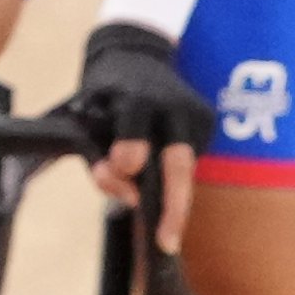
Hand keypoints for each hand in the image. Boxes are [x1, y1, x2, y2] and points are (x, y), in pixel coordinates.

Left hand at [70, 20, 212, 248]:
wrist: (135, 52)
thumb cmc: (104, 96)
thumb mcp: (88, 120)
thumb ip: (99, 160)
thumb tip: (128, 196)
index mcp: (135, 97)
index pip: (135, 130)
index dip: (128, 153)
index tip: (122, 168)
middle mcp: (171, 104)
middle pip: (178, 163)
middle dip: (172, 207)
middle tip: (166, 241)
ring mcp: (195, 112)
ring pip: (186, 168)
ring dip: (171, 195)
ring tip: (163, 221)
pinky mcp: (207, 120)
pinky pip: (191, 159)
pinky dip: (174, 175)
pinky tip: (160, 168)